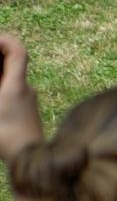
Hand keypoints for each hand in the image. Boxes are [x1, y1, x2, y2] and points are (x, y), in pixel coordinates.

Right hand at [0, 35, 44, 167]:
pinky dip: (2, 84)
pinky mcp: (26, 111)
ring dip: (0, 70)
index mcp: (17, 86)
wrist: (31, 160)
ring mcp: (28, 100)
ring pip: (13, 77)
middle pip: (15, 62)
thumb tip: (2, 86)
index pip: (18, 52)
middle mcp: (26, 89)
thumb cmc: (7, 137)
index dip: (6, 40)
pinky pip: (13, 90)